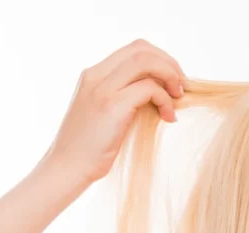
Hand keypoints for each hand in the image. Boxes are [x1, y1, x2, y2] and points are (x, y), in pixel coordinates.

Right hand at [42, 39, 187, 183]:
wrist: (67, 168)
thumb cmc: (89, 148)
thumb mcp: (105, 114)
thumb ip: (123, 97)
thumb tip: (160, 92)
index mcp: (93, 75)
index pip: (133, 49)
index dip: (160, 59)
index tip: (173, 80)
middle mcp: (95, 75)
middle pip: (141, 48)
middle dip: (169, 63)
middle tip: (181, 87)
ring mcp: (102, 89)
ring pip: (145, 61)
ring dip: (169, 76)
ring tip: (178, 97)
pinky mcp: (111, 105)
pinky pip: (149, 88)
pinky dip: (165, 100)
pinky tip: (168, 117)